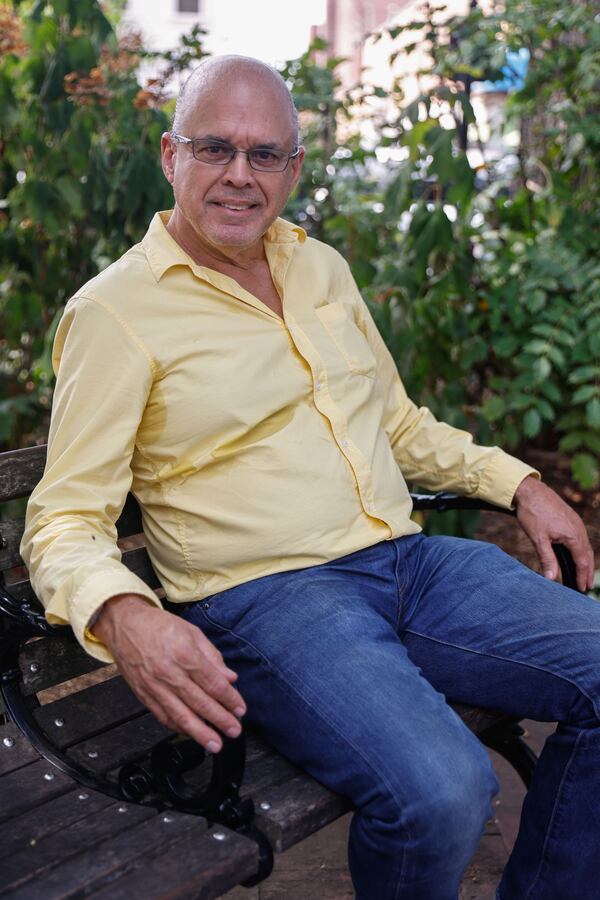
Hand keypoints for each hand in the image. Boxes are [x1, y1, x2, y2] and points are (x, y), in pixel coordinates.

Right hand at [93, 594, 245, 752]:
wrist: (124, 625)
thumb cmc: (158, 626)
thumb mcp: (191, 632)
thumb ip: (212, 657)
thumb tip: (229, 678)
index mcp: (184, 654)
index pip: (213, 683)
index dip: (229, 699)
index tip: (240, 709)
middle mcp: (169, 673)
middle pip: (200, 702)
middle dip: (220, 719)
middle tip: (234, 730)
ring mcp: (154, 686)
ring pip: (180, 715)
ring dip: (200, 732)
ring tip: (215, 744)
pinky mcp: (143, 695)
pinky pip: (163, 716)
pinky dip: (178, 727)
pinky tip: (190, 733)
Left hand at [513, 475, 594, 591]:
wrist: (529, 490)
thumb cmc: (533, 513)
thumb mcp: (538, 538)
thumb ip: (547, 559)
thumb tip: (552, 579)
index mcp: (573, 535)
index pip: (582, 561)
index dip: (583, 576)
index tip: (582, 589)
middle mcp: (578, 529)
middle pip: (587, 555)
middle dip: (587, 571)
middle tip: (586, 586)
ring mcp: (576, 523)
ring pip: (585, 546)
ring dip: (585, 561)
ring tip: (582, 573)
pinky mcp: (571, 518)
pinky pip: (580, 538)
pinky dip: (580, 550)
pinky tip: (575, 554)